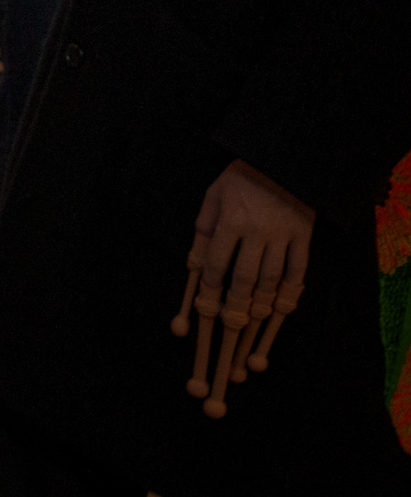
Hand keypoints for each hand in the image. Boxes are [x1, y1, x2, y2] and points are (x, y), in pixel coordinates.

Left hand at [172, 160, 312, 409]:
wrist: (283, 158)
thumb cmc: (238, 180)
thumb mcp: (212, 198)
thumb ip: (202, 233)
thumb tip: (192, 268)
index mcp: (229, 221)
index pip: (216, 265)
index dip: (208, 294)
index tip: (201, 318)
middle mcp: (257, 232)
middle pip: (245, 281)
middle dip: (234, 313)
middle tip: (227, 338)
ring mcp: (284, 237)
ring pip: (273, 282)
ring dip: (260, 310)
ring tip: (249, 333)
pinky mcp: (305, 239)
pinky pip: (299, 272)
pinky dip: (291, 294)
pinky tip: (281, 312)